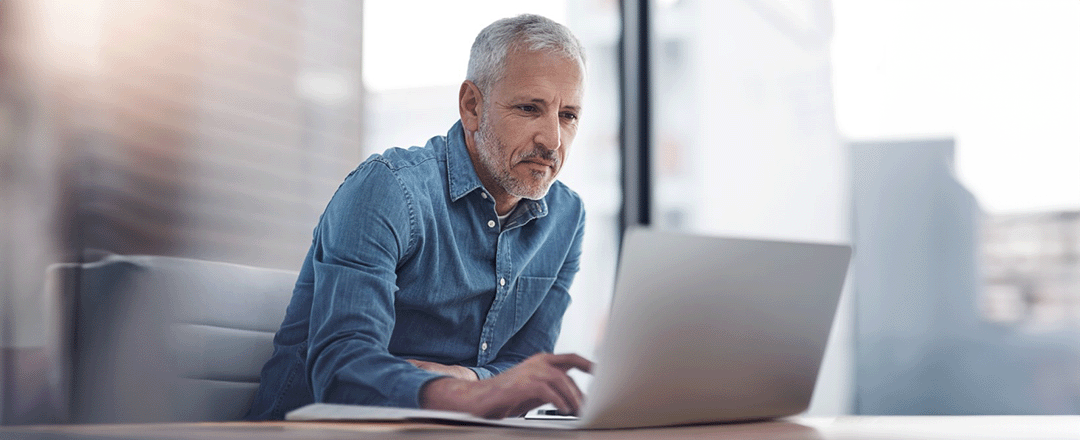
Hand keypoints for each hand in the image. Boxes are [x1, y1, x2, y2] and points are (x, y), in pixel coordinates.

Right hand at [419, 353, 592, 418]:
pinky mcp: (523, 383)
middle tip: (589, 406)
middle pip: (569, 372)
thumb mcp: (535, 390)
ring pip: (561, 380)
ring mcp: (530, 371)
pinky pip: (548, 391)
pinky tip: (564, 410)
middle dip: (581, 390)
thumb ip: (553, 389)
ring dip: (572, 397)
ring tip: (578, 411)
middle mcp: (537, 362)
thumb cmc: (507, 396)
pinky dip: (559, 401)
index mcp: (541, 361)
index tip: (602, 372)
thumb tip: (575, 399)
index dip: (588, 364)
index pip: (571, 358)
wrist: (479, 398)